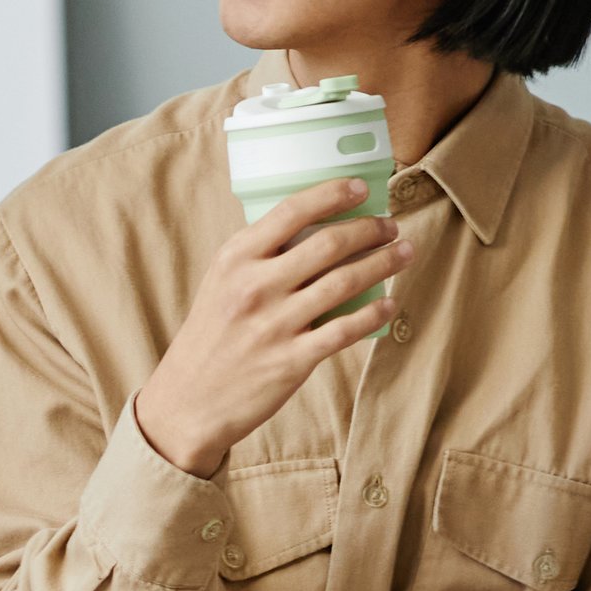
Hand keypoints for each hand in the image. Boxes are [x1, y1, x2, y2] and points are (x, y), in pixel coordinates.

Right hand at [135, 180, 413, 478]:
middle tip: (390, 226)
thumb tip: (311, 228)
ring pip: (344, 281)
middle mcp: (255, 286)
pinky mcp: (292, 360)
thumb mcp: (219, 284)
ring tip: (403, 252)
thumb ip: (257, 257)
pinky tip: (388, 304)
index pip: (292, 211)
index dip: (333, 194)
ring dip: (383, 262)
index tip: (363, 188)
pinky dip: (373, 314)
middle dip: (370, 229)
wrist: (187, 402)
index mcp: (236, 259)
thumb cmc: (209, 338)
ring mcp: (275, 324)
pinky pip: (345, 330)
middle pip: (328, 243)